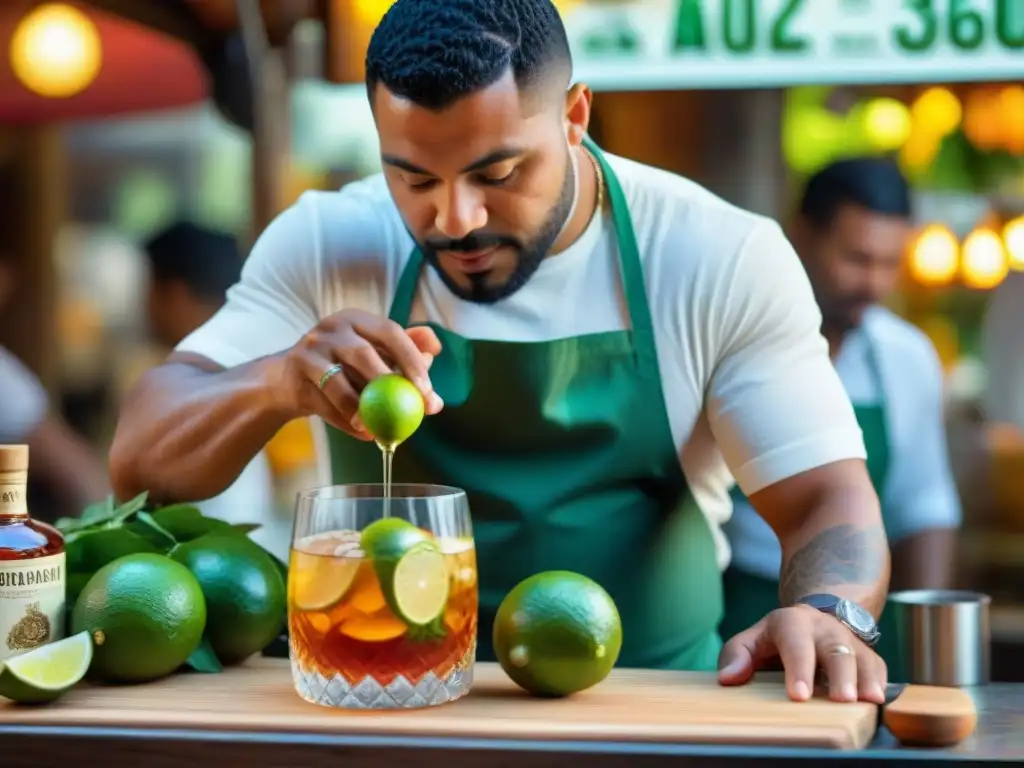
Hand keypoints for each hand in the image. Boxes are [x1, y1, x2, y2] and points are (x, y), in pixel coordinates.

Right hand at [279, 309, 443, 439]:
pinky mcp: (295, 370)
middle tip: (410, 409)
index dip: (411, 360)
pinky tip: (361, 432)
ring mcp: (310, 347)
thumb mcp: (374, 360)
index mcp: (358, 320)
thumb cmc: (341, 369)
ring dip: (361, 407)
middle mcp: (333, 327)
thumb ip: (404, 361)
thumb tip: (434, 374)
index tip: (427, 389)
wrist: (288, 381)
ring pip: (338, 381)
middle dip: (389, 384)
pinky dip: (344, 419)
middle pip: (363, 353)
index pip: (391, 332)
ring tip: (378, 428)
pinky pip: (322, 400)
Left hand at [717, 604, 886, 703]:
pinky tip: (879, 700)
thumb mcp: (750, 640)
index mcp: (792, 622)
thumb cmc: (775, 639)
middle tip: (842, 699)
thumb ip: (736, 655)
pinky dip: (880, 683)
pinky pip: (879, 668)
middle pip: (836, 649)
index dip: (798, 669)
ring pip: (863, 657)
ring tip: (870, 700)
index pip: (796, 644)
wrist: (812, 620)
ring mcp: (849, 641)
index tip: (798, 695)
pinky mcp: (868, 655)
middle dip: (840, 675)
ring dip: (867, 679)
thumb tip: (728, 678)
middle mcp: (825, 629)